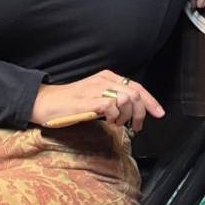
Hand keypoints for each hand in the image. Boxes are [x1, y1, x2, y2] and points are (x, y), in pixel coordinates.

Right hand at [30, 69, 164, 131]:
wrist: (45, 103)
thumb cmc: (71, 104)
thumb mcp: (97, 97)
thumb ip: (114, 100)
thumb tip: (132, 113)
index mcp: (108, 77)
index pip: (137, 87)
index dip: (151, 101)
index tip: (159, 113)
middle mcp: (104, 80)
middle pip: (136, 93)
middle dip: (141, 112)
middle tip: (137, 127)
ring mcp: (96, 89)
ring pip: (127, 99)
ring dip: (127, 115)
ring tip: (117, 123)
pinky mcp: (88, 100)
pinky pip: (111, 106)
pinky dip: (114, 116)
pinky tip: (107, 121)